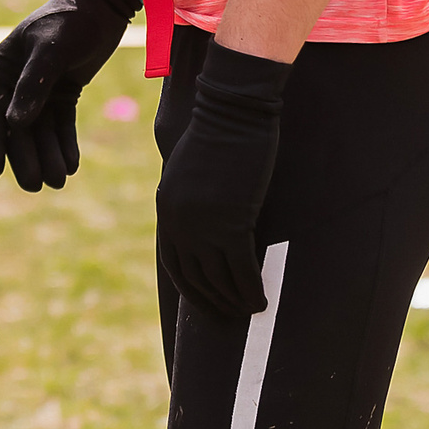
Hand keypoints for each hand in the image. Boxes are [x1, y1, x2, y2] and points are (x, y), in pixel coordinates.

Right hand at [0, 0, 139, 191]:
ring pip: (40, 130)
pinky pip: (61, 125)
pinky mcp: (65, 92)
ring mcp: (41, 88)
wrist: (103, 5)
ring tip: (59, 180)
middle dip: (25, 157)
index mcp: (4, 67)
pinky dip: (65, 144)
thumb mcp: (51, 50)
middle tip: (36, 185)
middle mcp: (18, 81)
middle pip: (17, 128)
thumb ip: (33, 85)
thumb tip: (14, 123)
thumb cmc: (71, 20)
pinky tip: (71, 165)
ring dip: (47, 155)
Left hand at [154, 42, 290, 318]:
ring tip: (251, 310)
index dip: (191, 288)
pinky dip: (251, 289)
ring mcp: (203, 225)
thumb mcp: (191, 169)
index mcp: (167, 209)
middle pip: (194, 277)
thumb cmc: (217, 132)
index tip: (206, 303)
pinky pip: (241, 269)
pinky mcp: (231, 223)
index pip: (173, 262)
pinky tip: (261, 300)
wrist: (231, 112)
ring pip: (218, 278)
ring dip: (234, 300)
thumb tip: (204, 220)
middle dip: (212, 301)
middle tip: (230, 316)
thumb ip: (192, 198)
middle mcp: (179, 223)